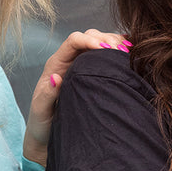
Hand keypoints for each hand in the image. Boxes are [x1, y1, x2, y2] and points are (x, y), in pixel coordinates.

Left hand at [22, 29, 130, 164]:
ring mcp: (83, 65)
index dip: (91, 40)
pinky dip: (120, 52)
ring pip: (101, 43)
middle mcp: (70, 60)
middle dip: (107, 39)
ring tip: (130, 52)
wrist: (48, 134)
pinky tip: (131, 55)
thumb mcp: (41, 110)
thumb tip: (56, 78)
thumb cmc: (42, 122)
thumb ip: (47, 94)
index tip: (107, 49)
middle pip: (90, 36)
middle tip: (123, 51)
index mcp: (57, 64)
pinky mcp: (94, 73)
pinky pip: (107, 57)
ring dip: (116, 43)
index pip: (74, 41)